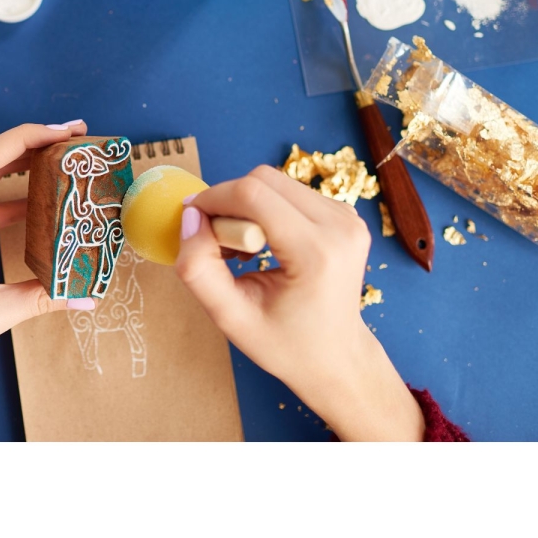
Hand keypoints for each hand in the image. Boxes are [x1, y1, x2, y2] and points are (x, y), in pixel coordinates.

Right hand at [176, 165, 424, 440]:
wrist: (338, 358)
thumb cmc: (287, 345)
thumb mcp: (231, 319)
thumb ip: (198, 269)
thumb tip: (189, 218)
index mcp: (316, 253)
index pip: (253, 194)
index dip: (213, 199)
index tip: (192, 221)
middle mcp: (340, 226)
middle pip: (264, 179)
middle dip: (228, 201)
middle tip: (218, 243)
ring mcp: (347, 217)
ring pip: (276, 181)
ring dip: (246, 205)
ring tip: (241, 250)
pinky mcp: (346, 215)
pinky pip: (291, 192)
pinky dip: (266, 209)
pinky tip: (262, 243)